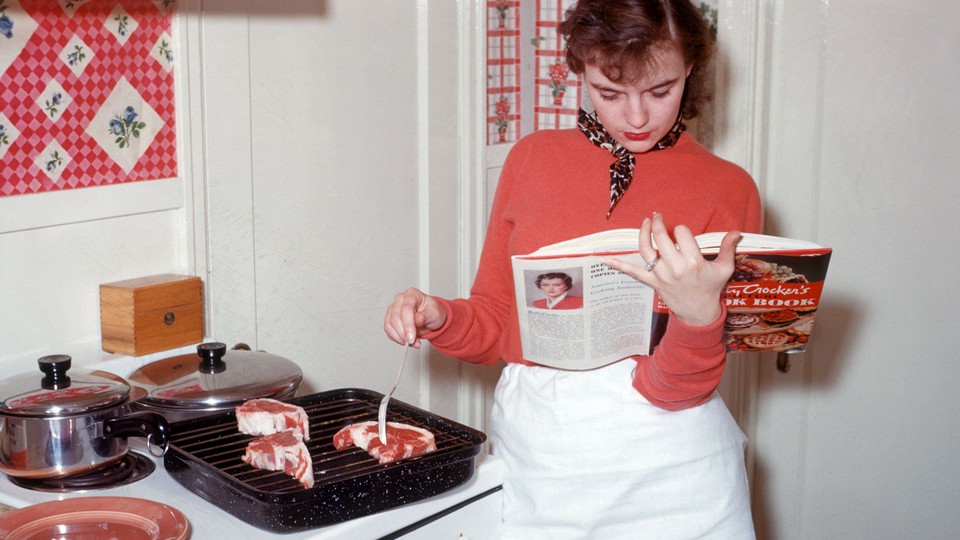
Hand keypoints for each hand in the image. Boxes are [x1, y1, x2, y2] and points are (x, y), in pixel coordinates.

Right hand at [383, 288, 446, 346]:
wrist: (430, 318)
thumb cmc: (432, 312)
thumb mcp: (434, 314)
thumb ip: (425, 316)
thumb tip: (416, 320)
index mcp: (412, 294)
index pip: (406, 308)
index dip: (408, 324)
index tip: (412, 337)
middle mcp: (400, 300)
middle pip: (395, 317)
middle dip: (403, 333)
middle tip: (413, 341)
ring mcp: (393, 309)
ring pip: (389, 325)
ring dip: (400, 338)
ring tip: (412, 342)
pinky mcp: (389, 319)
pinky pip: (388, 330)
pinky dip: (397, 338)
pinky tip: (406, 340)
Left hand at [602, 213, 740, 326]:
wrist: (698, 312)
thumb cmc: (711, 288)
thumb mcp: (724, 269)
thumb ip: (728, 248)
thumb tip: (737, 232)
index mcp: (694, 262)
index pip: (683, 233)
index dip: (682, 229)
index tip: (683, 233)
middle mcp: (676, 267)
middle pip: (662, 237)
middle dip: (659, 222)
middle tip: (658, 215)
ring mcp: (661, 275)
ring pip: (646, 249)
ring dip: (643, 232)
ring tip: (646, 222)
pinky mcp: (652, 282)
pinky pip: (633, 272)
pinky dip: (618, 266)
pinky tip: (605, 259)